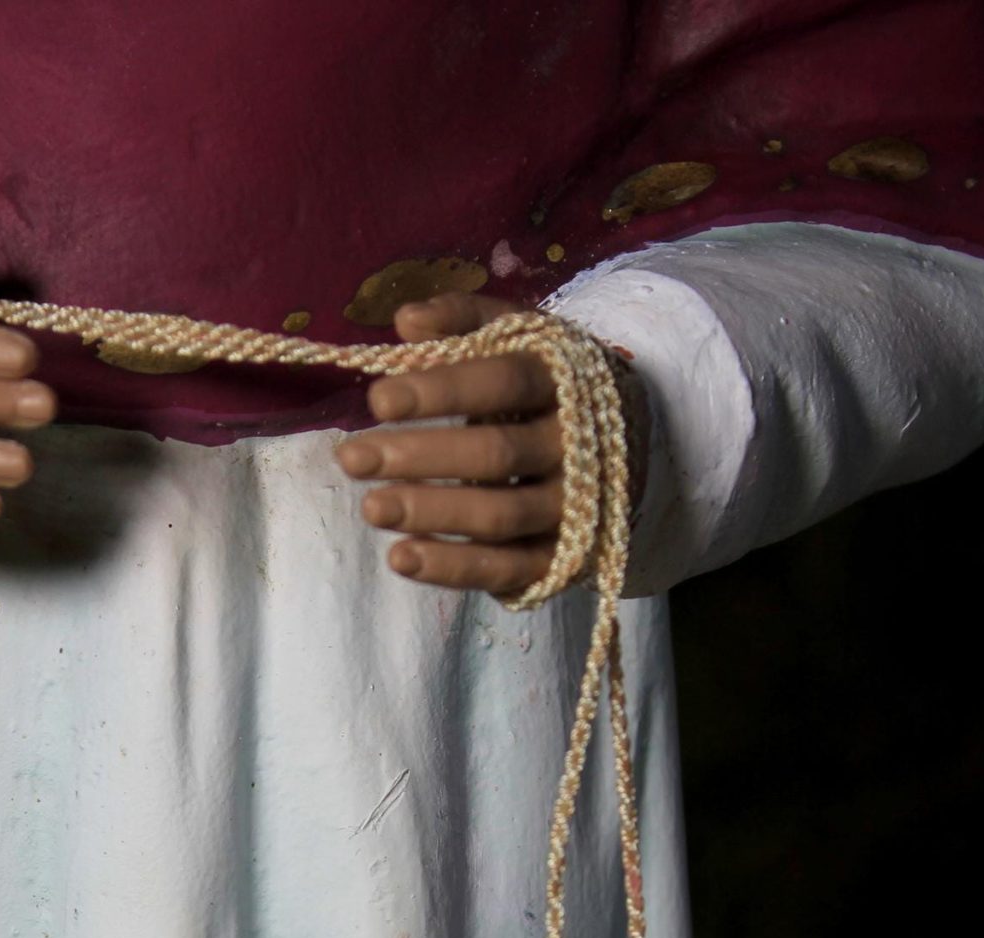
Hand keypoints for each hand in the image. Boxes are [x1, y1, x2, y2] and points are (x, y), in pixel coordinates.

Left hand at [333, 291, 644, 598]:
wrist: (631, 442)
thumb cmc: (548, 383)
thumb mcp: (520, 338)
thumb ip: (465, 320)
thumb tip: (406, 320)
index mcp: (565, 381)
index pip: (504, 381)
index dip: (441, 391)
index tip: (377, 400)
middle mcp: (577, 446)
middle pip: (498, 454)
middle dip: (421, 456)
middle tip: (352, 457)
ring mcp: (573, 507)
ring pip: (501, 516)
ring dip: (432, 513)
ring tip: (371, 507)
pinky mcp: (562, 558)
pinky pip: (507, 570)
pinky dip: (453, 568)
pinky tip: (400, 557)